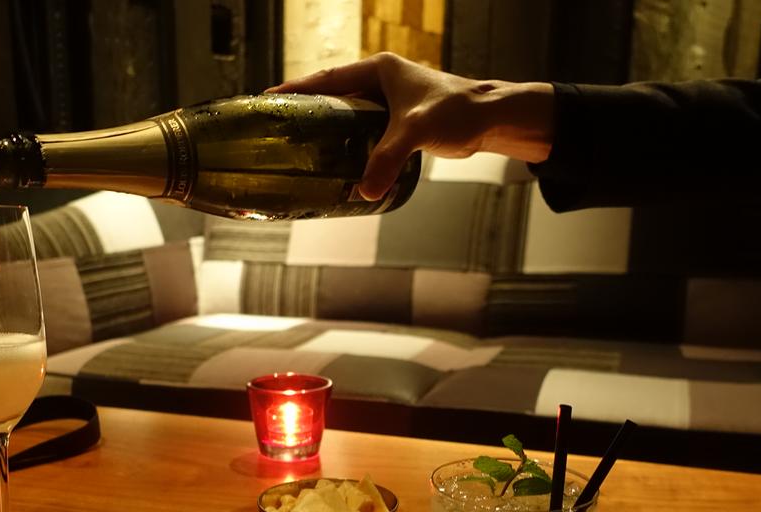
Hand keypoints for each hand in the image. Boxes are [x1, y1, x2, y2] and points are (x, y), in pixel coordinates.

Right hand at [269, 53, 554, 199]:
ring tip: (301, 148)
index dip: (298, 89)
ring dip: (329, 130)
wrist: (490, 120)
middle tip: (280, 128)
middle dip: (307, 111)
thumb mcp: (414, 132)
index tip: (269, 98)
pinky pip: (366, 131)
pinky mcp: (401, 122)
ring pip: (350, 115)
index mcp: (379, 70)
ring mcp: (391, 102)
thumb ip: (386, 160)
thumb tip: (364, 193)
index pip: (328, 78)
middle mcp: (382, 82)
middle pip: (334, 96)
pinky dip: (351, 144)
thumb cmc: (457, 112)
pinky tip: (338, 160)